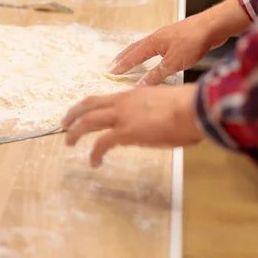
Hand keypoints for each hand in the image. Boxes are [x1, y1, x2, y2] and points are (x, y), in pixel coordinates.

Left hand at [61, 84, 201, 167]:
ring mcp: (122, 117)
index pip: (104, 98)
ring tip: (68, 142)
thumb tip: (157, 120)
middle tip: (64, 124)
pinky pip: (102, 143)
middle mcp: (122, 103)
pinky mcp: (125, 133)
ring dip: (74, 131)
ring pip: (87, 121)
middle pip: (88, 105)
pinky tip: (94, 162)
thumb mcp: (165, 103)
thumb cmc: (188, 107)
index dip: (90, 106)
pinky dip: (94, 153)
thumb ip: (154, 110)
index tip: (83, 112)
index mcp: (132, 95)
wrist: (193, 108)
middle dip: (73, 114)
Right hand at [109, 12, 228, 85]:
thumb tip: (140, 85)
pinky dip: (150, 52)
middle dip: (125, 56)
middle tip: (114, 62)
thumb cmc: (193, 42)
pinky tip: (155, 55)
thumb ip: (156, 74)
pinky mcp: (177, 38)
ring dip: (136, 53)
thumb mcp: (173, 63)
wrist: (213, 26)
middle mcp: (157, 37)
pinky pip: (158, 46)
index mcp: (153, 43)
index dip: (122, 65)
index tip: (112, 72)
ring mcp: (167, 36)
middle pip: (136, 48)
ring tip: (130, 57)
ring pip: (146, 46)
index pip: (133, 56)